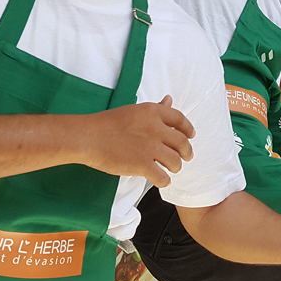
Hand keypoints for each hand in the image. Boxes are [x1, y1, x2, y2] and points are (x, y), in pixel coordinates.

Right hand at [79, 95, 194, 187]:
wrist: (90, 137)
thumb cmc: (108, 123)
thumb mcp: (135, 110)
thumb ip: (156, 108)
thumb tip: (169, 100)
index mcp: (153, 112)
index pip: (180, 120)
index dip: (188, 129)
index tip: (191, 136)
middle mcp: (156, 128)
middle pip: (182, 142)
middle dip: (186, 152)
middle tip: (186, 157)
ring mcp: (150, 147)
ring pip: (176, 162)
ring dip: (175, 167)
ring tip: (170, 169)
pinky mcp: (143, 165)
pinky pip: (163, 178)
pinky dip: (163, 181)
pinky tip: (160, 180)